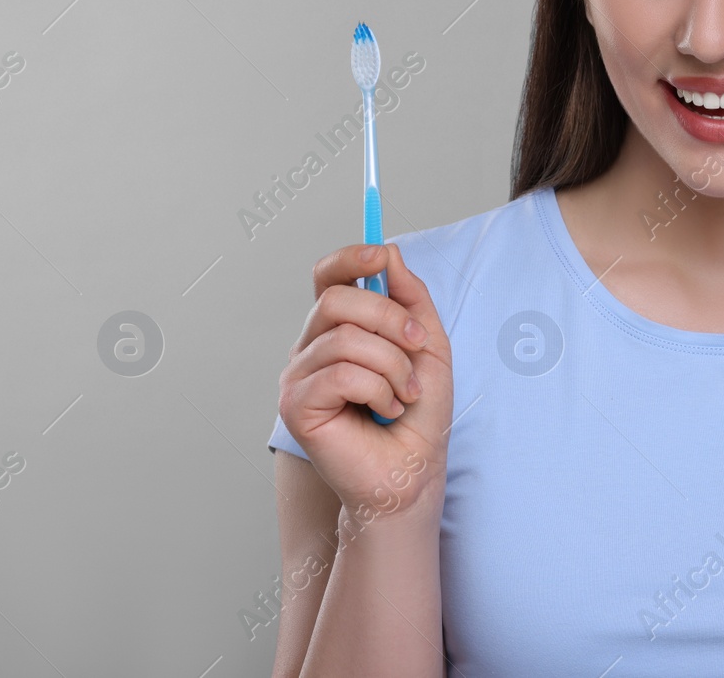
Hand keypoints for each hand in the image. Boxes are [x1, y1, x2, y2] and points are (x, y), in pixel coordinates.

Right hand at [278, 242, 453, 514]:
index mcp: (339, 328)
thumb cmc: (418, 414)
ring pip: (345, 338)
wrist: (413, 470)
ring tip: (404, 393)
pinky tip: (384, 411)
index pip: (327, 276)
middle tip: (418, 348)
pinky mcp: (294, 405)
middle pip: (336, 299)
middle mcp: (311, 347)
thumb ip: (411, 298)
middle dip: (390, 318)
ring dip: (392, 365)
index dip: (349, 257)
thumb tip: (389, 252)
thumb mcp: (428, 346)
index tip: (380, 256)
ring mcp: (298, 376)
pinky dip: (377, 390)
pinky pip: (340, 373)